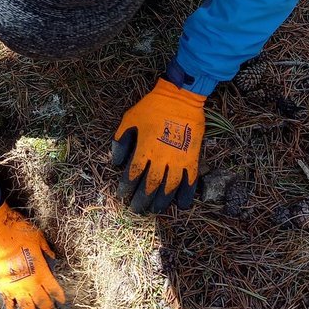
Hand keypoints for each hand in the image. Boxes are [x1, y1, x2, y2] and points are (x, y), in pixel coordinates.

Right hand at [0, 202, 66, 308]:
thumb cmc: (17, 230)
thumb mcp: (37, 236)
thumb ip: (46, 249)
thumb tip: (52, 255)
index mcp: (41, 271)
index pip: (53, 289)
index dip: (59, 296)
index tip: (62, 301)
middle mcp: (29, 282)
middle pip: (42, 301)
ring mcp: (15, 285)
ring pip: (26, 305)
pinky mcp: (2, 284)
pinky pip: (8, 301)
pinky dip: (11, 308)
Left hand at [112, 78, 204, 213]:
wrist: (180, 98)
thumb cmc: (152, 107)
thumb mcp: (129, 119)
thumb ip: (121, 141)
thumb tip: (115, 162)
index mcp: (145, 148)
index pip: (133, 174)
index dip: (127, 187)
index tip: (122, 194)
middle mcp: (162, 157)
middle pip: (150, 185)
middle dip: (142, 199)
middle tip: (136, 209)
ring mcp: (179, 159)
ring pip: (170, 187)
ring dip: (161, 201)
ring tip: (155, 210)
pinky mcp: (193, 158)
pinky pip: (191, 181)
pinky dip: (186, 195)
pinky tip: (181, 205)